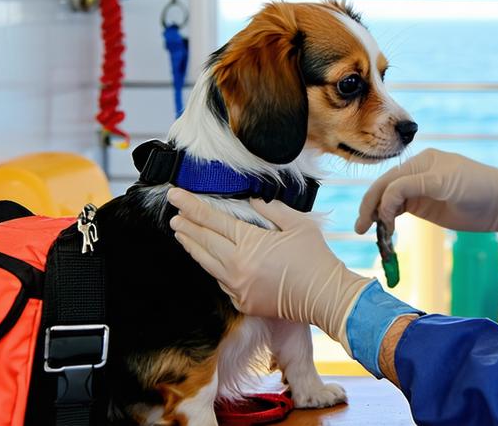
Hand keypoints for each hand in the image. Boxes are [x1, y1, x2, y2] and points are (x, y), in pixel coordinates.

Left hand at [167, 188, 369, 342]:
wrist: (324, 297)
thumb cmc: (315, 259)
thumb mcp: (298, 224)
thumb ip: (272, 209)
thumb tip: (254, 202)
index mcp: (250, 243)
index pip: (213, 220)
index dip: (192, 206)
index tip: (176, 195)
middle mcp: (237, 266)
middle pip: (204, 241)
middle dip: (186, 224)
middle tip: (173, 213)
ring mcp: (237, 286)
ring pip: (206, 262)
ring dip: (192, 246)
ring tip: (180, 234)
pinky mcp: (241, 302)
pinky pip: (220, 281)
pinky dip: (211, 266)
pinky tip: (207, 258)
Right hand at [354, 148, 497, 234]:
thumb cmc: (476, 186)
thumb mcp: (444, 182)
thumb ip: (413, 186)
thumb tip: (386, 200)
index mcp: (420, 162)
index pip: (391, 179)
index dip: (380, 199)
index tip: (380, 220)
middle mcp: (416, 174)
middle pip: (385, 189)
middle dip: (370, 207)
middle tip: (360, 228)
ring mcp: (419, 191)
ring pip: (389, 201)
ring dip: (377, 214)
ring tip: (367, 232)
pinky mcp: (423, 206)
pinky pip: (398, 210)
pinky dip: (388, 219)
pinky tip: (383, 230)